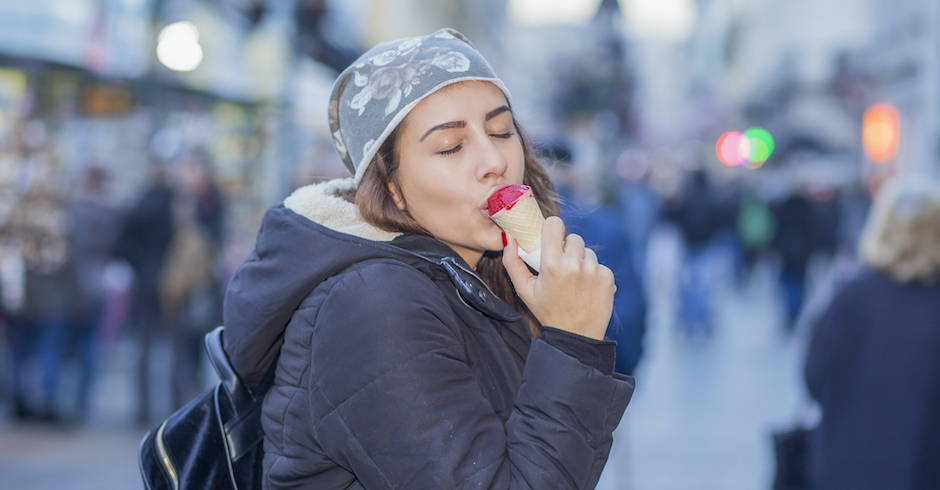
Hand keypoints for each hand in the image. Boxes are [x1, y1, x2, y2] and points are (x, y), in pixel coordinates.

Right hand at [502, 216, 614, 339]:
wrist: (576, 336)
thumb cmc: (547, 311)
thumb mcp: (524, 290)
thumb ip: (511, 262)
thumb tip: (509, 237)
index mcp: (552, 265)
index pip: (555, 224)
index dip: (552, 229)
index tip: (550, 238)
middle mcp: (575, 264)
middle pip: (572, 237)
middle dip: (566, 249)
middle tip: (561, 268)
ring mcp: (594, 270)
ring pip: (587, 250)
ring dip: (581, 260)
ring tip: (574, 281)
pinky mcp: (607, 277)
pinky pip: (599, 264)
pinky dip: (593, 273)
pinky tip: (586, 288)